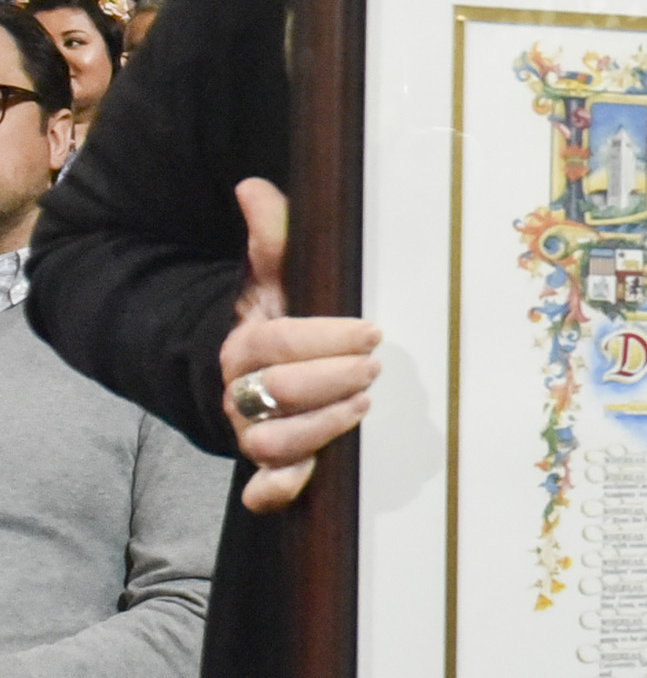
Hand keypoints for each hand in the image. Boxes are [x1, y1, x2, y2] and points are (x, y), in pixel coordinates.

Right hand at [219, 178, 382, 512]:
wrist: (246, 376)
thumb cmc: (274, 322)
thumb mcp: (273, 280)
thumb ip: (273, 239)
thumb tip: (254, 187)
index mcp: (244, 344)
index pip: (280, 342)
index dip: (326, 337)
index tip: (372, 330)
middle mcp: (241, 392)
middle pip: (280, 392)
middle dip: (331, 381)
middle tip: (374, 369)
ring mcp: (251, 432)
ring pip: (274, 440)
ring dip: (320, 428)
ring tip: (362, 410)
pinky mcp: (266, 466)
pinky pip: (262, 489)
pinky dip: (277, 491)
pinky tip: (303, 482)